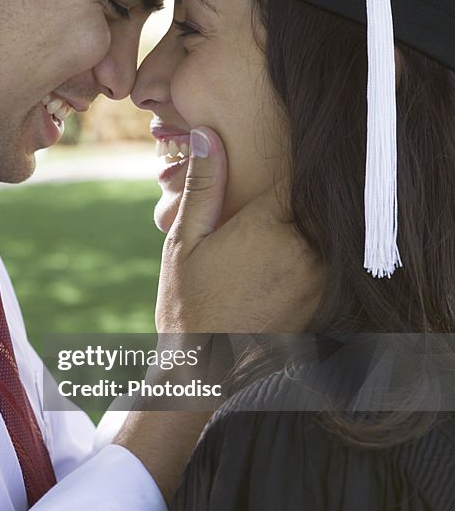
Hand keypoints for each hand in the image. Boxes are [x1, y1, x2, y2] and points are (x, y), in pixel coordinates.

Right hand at [156, 127, 321, 333]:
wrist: (206, 376)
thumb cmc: (188, 306)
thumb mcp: (184, 241)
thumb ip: (204, 186)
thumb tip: (209, 134)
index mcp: (270, 226)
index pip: (292, 169)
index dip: (277, 156)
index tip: (264, 150)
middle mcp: (306, 249)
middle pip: (310, 197)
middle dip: (288, 192)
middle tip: (257, 203)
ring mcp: (320, 276)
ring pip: (319, 227)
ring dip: (299, 221)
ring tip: (260, 238)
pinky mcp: (324, 298)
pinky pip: (323, 257)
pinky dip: (307, 249)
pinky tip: (272, 262)